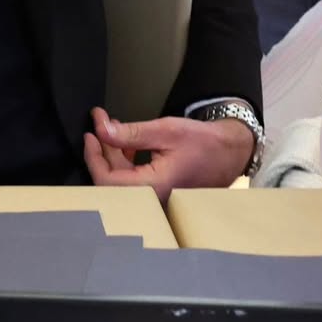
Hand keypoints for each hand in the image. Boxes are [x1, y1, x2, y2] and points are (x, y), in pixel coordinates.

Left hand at [83, 107, 253, 201]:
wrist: (230, 152)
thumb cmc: (204, 142)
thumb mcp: (166, 130)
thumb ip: (132, 133)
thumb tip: (102, 130)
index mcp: (153, 187)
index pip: (108, 180)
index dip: (94, 157)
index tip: (91, 134)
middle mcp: (152, 198)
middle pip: (113, 179)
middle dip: (102, 149)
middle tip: (99, 123)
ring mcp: (155, 197)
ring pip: (122, 178)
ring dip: (113, 153)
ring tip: (111, 127)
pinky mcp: (158, 192)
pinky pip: (133, 179)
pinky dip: (125, 160)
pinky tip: (126, 143)